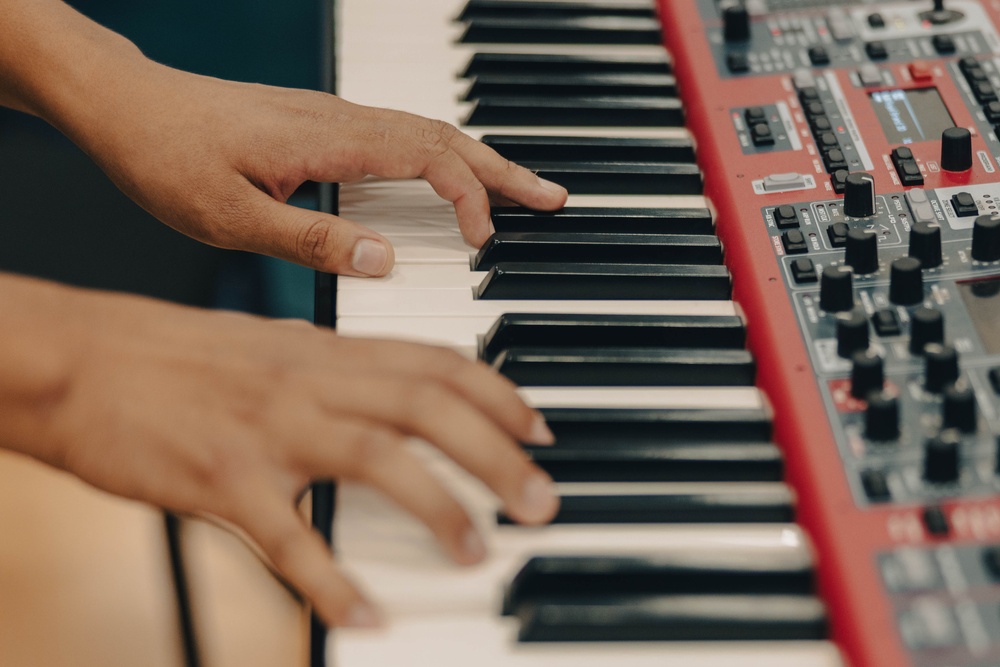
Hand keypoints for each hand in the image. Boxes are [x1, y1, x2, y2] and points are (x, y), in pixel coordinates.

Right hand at [10, 278, 557, 627]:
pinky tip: (371, 614)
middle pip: (428, 407)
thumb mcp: (270, 347)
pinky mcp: (222, 481)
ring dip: (440, 507)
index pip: (435, 361)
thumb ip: (333, 366)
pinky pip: (290, 539)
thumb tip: (385, 386)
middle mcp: (310, 383)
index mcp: (325, 349)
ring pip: (379, 458)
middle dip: (497, 454)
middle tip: (539, 499)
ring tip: (477, 550)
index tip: (537, 429)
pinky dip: (335, 580)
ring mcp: (269, 430)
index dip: (498, 395)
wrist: (82, 360)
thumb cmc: (176, 357)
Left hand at [49, 57, 567, 276]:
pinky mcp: (322, 128)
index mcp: (328, 139)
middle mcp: (342, 120)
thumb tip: (388, 260)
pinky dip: (443, 159)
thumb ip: (311, 240)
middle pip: (447, 136)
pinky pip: (402, 137)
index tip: (486, 242)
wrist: (123, 104)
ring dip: (480, 162)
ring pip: (429, 133)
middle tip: (555, 199)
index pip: (428, 157)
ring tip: (520, 192)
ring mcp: (334, 120)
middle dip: (506, 170)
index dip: (468, 197)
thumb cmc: (166, 158)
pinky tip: (448, 182)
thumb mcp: (229, 217)